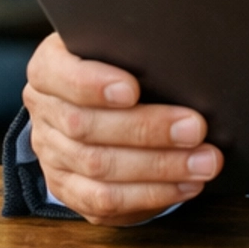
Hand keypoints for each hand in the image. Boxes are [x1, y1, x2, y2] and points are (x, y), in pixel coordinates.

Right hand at [24, 32, 221, 225]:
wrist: (95, 103)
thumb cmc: (118, 66)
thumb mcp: (117, 46)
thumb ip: (135, 50)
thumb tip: (183, 61)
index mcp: (49, 69)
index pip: (59, 75)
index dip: (92, 85)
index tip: (132, 89)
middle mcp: (45, 112)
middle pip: (85, 126)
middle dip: (146, 130)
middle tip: (195, 129)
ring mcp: (53, 155)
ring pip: (98, 168)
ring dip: (159, 167)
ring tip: (203, 162)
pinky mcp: (69, 190)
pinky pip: (105, 201)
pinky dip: (150, 194)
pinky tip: (185, 184)